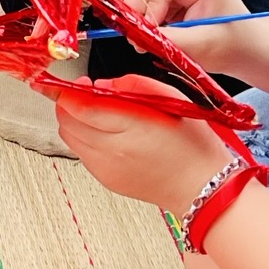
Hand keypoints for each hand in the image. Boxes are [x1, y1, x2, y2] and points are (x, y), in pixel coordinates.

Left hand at [45, 76, 240, 215]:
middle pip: (67, 122)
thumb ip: (134, 86)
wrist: (203, 188)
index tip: (67, 80)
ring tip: (97, 111)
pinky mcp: (105, 179)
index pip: (79, 107)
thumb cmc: (194, 147)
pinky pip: (81, 152)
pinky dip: (84, 137)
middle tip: (85, 91)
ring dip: (74, 120)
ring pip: (69, 138)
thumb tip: (104, 85)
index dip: (65, 90)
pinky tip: (106, 132)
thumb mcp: (172, 101)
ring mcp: (105, 169)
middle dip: (67, 102)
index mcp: (129, 128)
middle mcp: (111, 152)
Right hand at [122, 0, 252, 72]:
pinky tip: (159, 36)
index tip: (151, 29)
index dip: (149, 2)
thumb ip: (168, 40)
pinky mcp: (172, 1)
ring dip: (141, 18)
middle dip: (139, 11)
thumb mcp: (202, 46)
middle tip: (143, 37)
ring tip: (154, 39)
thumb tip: (138, 37)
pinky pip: (146, 6)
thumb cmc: (236, 45)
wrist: (248, 52)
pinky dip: (146, 24)